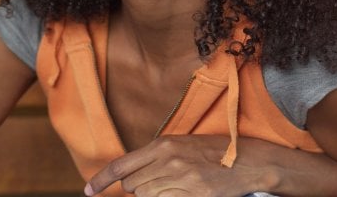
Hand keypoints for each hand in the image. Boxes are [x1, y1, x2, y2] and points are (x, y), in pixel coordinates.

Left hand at [84, 135, 259, 196]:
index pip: (122, 166)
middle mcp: (169, 162)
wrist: (248, 160)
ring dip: (154, 194)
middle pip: (133, 186)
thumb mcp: (182, 145)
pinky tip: (183, 192)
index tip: (88, 190)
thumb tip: (130, 176)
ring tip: (175, 185)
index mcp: (164, 144)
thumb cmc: (214, 151)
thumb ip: (155, 157)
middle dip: (138, 187)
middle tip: (158, 181)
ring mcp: (181, 181)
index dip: (100, 180)